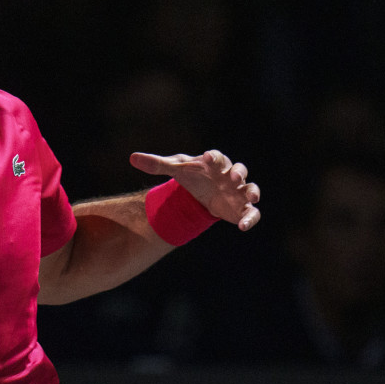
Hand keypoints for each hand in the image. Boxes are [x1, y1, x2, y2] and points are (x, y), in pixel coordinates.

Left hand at [130, 150, 260, 230]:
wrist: (200, 194)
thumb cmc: (191, 176)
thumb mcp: (175, 170)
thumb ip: (156, 164)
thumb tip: (132, 158)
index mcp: (214, 163)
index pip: (216, 157)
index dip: (214, 157)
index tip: (208, 158)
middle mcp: (230, 175)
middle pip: (239, 170)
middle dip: (239, 172)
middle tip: (234, 176)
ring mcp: (238, 192)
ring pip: (251, 189)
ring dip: (253, 192)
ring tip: (252, 197)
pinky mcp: (241, 208)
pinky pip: (251, 213)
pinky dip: (250, 219)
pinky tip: (243, 227)